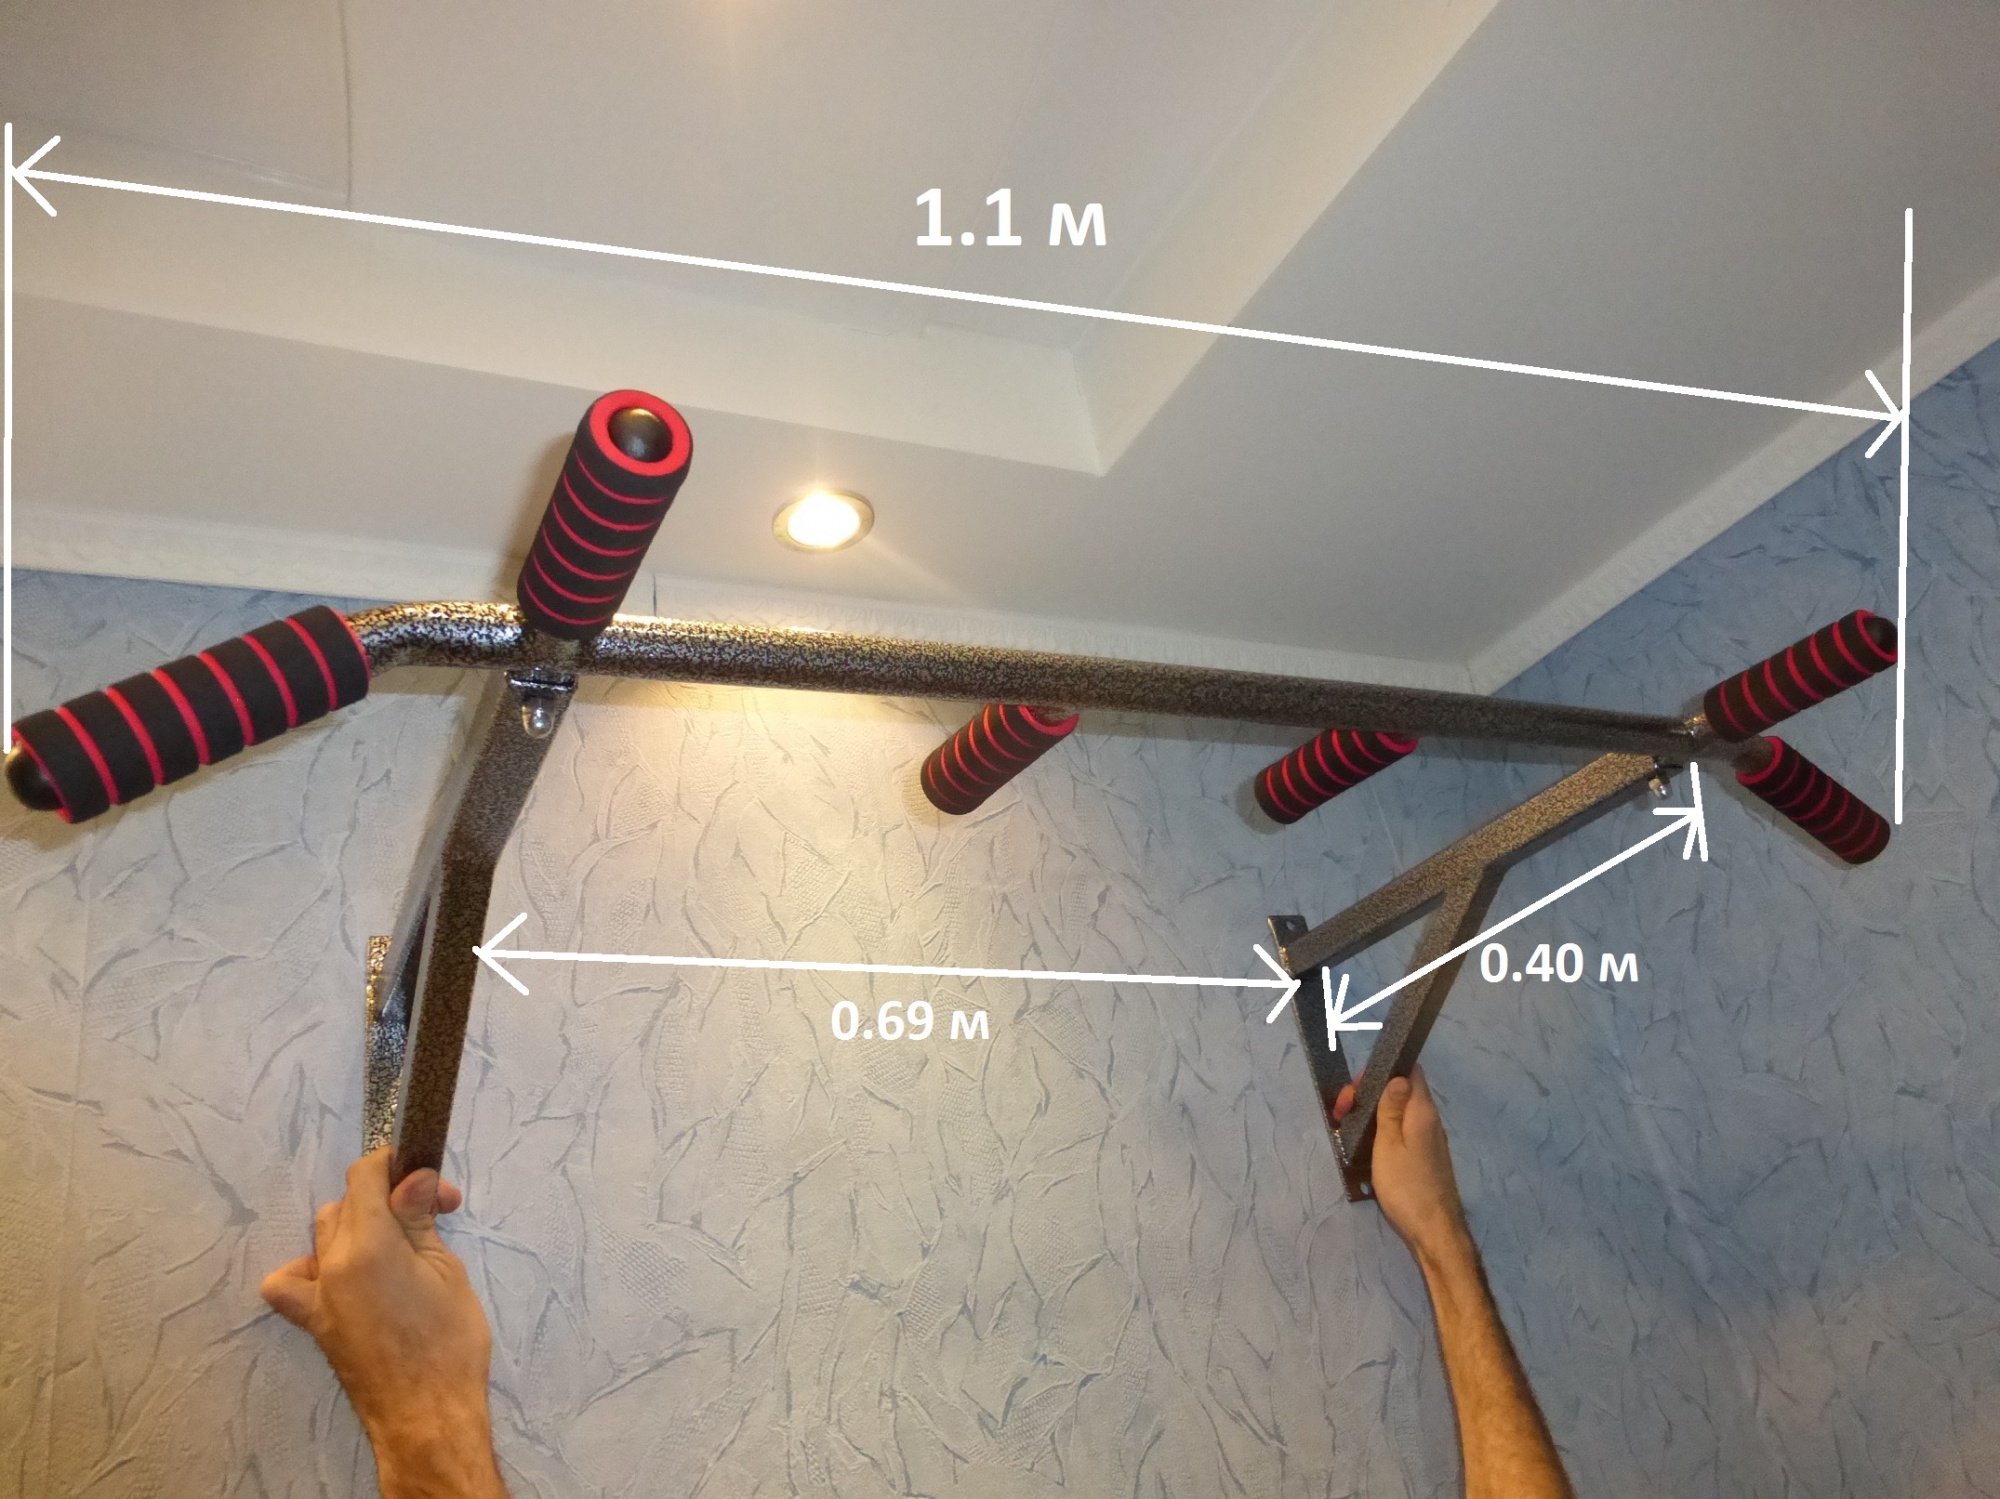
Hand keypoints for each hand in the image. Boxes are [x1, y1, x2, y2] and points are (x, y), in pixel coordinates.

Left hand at [262, 1149, 505, 1496]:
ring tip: (396, 1247)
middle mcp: (331, 1264)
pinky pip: (290, 1284)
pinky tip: (339, 1276)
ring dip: (357, 1226)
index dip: (394, 1164)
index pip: (364, 1177)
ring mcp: (316, 1295)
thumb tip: (413, 1176)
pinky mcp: (314, 1322)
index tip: (426, 1178)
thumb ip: (419, 1220)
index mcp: (368, 1245)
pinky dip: (308, 1269)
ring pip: (324, 1234)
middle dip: (386, 1198)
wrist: (427, 1414)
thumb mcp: (447, 1271)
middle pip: (347, 1203)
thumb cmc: (449, 1342)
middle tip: (432, 1217)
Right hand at [1333, 1065, 1472, 1264]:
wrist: (1433, 1231)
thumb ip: (1391, 1109)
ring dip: (1373, 1114)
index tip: (1358, 1087)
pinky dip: (1383, 1130)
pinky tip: (1365, 1145)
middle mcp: (1429, 1120)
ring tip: (1346, 1129)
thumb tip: (1398, 1076)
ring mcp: (1428, 1139)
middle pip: (1400, 1092)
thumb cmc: (1406, 1186)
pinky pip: (1402, 1131)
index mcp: (1422, 1111)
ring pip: (1399, 1113)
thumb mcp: (1389, 1144)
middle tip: (1342, 1112)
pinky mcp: (1424, 1156)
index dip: (1383, 1071)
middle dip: (1369, 1095)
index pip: (1410, 1071)